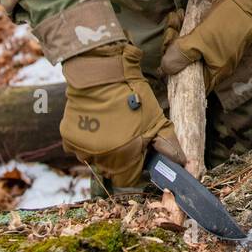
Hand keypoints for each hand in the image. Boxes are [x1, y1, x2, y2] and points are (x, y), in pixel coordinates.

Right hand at [59, 39, 186, 189]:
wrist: (102, 72)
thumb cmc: (133, 96)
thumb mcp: (156, 120)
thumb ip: (169, 145)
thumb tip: (183, 164)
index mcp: (124, 156)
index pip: (130, 179)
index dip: (137, 167)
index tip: (141, 153)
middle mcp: (100, 157)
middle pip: (112, 170)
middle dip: (122, 158)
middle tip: (128, 135)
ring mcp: (82, 148)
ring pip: (96, 159)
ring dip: (104, 150)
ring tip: (112, 127)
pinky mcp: (68, 137)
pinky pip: (80, 147)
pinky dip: (88, 140)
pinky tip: (97, 123)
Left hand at [160, 0, 251, 92]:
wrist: (248, 2)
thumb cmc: (227, 25)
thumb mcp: (202, 40)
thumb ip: (183, 55)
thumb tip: (165, 69)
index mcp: (214, 73)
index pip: (189, 84)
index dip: (174, 75)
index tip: (161, 63)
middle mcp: (213, 65)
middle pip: (186, 64)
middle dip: (173, 48)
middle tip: (170, 32)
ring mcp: (212, 50)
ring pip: (188, 48)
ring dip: (177, 35)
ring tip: (174, 17)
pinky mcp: (211, 36)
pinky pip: (194, 37)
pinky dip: (185, 28)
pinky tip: (179, 15)